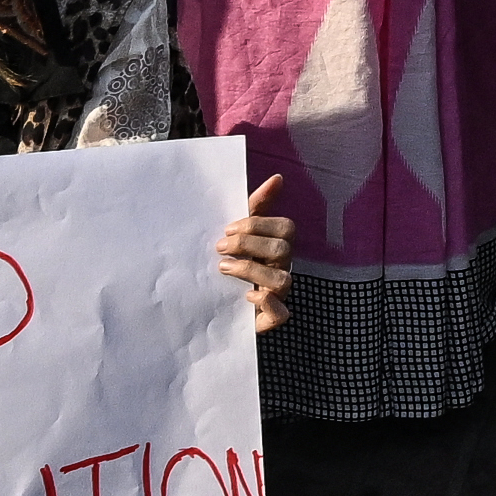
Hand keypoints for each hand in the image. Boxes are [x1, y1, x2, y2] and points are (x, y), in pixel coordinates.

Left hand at [218, 177, 296, 333]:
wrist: (210, 303)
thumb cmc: (230, 262)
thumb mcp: (239, 233)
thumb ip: (256, 205)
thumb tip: (278, 177)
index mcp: (278, 245)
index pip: (285, 227)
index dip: (258, 226)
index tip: (228, 229)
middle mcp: (282, 268)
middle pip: (283, 249)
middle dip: (248, 245)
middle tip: (220, 247)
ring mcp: (279, 294)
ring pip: (283, 280)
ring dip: (251, 270)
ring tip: (224, 268)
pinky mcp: (270, 318)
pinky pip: (282, 314)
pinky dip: (267, 303)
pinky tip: (246, 295)